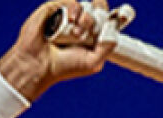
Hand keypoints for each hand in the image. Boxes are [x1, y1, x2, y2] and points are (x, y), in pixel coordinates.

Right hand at [0, 1, 116, 100]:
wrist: (40, 65)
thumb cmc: (65, 66)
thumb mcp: (94, 61)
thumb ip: (107, 46)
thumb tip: (114, 27)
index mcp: (90, 37)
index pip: (104, 20)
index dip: (111, 15)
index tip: (122, 15)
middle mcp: (79, 25)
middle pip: (96, 11)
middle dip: (98, 18)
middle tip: (91, 31)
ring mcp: (66, 17)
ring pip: (84, 6)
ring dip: (86, 19)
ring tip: (77, 34)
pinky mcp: (53, 9)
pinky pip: (69, 1)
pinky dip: (74, 8)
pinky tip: (72, 21)